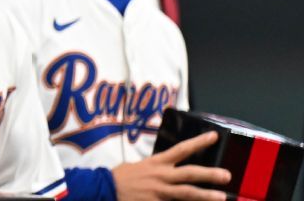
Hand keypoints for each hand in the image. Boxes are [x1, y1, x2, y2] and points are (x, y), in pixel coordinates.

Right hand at [112, 131, 230, 200]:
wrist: (104, 188)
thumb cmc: (122, 177)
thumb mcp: (139, 166)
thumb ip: (156, 168)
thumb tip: (170, 170)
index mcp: (157, 163)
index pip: (181, 149)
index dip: (198, 142)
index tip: (214, 136)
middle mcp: (161, 176)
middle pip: (189, 173)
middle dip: (209, 174)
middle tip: (227, 175)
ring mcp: (159, 191)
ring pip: (186, 193)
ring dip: (205, 195)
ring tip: (222, 197)